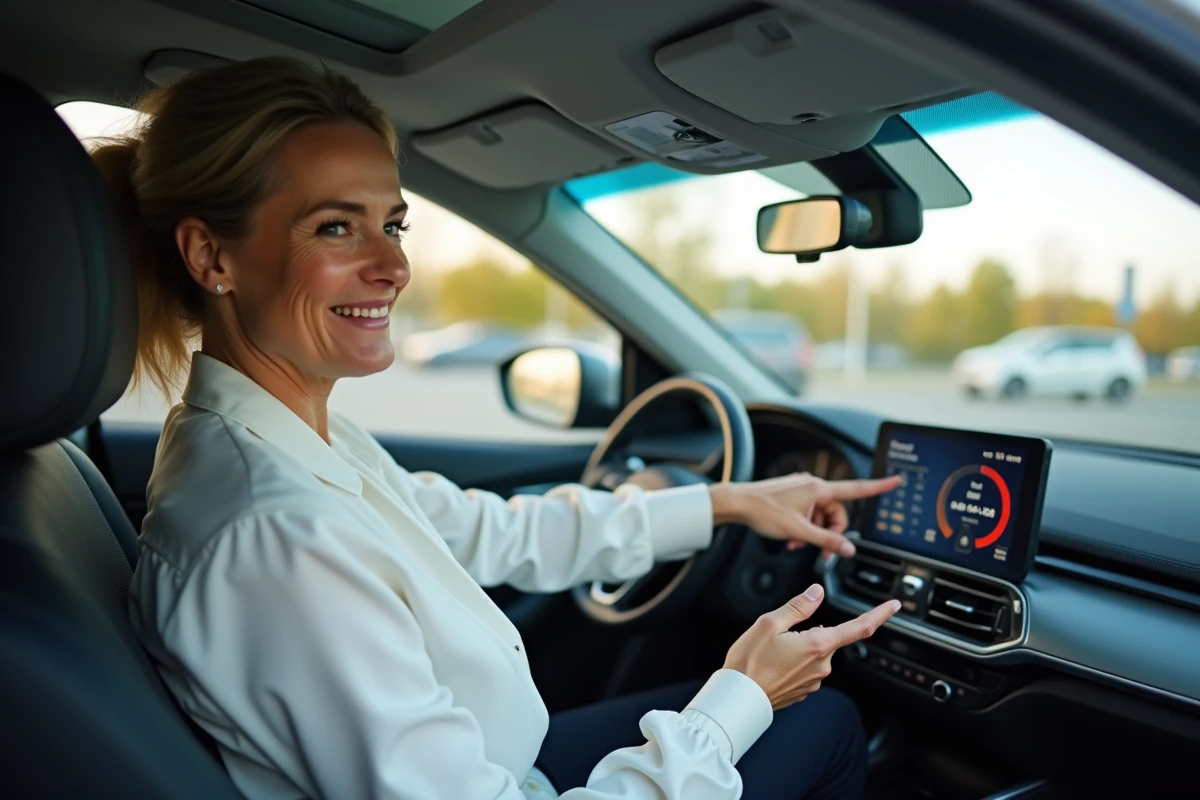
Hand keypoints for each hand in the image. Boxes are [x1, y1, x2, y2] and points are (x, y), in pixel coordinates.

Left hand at [708, 473, 901, 557]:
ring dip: (813, 533)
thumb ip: (827, 541)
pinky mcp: (792, 495)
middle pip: (836, 512)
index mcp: (819, 489)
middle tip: (819, 552)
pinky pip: (807, 513)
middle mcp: (813, 485)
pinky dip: (803, 527)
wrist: (737, 503)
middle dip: (830, 533)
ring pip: (820, 515)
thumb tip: (848, 549)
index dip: (879, 487)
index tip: (896, 481)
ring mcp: (801, 489)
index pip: (856, 489)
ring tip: (797, 544)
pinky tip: (791, 539)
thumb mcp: (800, 532)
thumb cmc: (764, 512)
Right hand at [723, 584, 899, 709]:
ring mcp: (815, 680)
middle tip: (779, 633)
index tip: (894, 605)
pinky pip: (805, 668)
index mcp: (818, 645)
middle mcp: (823, 665)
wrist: (737, 699)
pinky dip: (792, 662)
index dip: (880, 614)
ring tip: (769, 652)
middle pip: (827, 638)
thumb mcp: (769, 623)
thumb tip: (817, 592)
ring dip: (799, 647)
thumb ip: (798, 606)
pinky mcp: (805, 690)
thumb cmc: (749, 662)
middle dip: (809, 631)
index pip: (860, 628)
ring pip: (815, 653)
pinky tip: (772, 664)